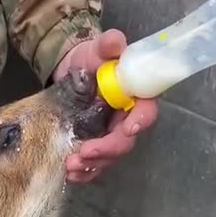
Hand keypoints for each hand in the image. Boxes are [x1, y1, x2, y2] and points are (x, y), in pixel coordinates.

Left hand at [54, 29, 158, 182]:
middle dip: (106, 151)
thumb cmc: (90, 58)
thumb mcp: (98, 48)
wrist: (70, 70)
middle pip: (125, 142)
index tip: (127, 128)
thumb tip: (116, 41)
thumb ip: (109, 44)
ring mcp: (110, 134)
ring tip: (71, 166)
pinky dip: (84, 173)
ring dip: (92, 166)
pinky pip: (94, 164)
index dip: (140, 122)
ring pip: (109, 158)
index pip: (146, 112)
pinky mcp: (95, 144)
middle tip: (83, 154)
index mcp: (135, 97)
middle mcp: (126, 119)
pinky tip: (71, 175)